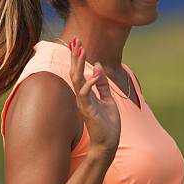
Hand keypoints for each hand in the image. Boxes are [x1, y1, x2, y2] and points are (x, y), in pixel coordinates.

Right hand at [68, 38, 120, 161]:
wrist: (108, 143)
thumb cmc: (107, 124)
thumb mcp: (108, 99)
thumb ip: (103, 84)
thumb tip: (98, 66)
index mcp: (86, 93)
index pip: (79, 72)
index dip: (78, 57)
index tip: (78, 42)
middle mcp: (82, 97)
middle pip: (75, 72)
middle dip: (75, 56)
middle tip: (76, 40)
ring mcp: (84, 103)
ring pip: (76, 80)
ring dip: (78, 65)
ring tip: (81, 50)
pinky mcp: (88, 111)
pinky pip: (85, 94)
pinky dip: (90, 83)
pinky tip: (95, 74)